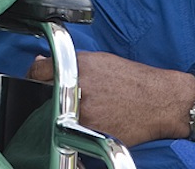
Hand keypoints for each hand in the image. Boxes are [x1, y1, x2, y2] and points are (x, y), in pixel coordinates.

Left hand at [27, 51, 194, 146]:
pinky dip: (74, 128)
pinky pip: (71, 132)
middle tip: (60, 95)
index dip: (34, 74)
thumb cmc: (132, 79)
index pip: (38, 71)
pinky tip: (89, 121)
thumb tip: (40, 63)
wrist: (160, 102)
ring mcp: (83, 115)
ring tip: (80, 108)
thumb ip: (68, 63)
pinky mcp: (91, 135)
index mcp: (78, 68)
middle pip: (43, 95)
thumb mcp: (99, 60)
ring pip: (55, 115)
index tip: (35, 79)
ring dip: (60, 112)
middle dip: (47, 94)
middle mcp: (78, 91)